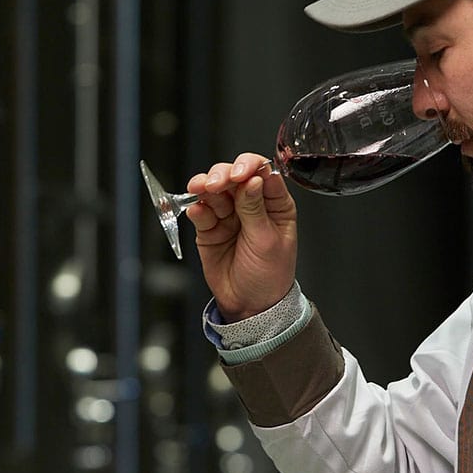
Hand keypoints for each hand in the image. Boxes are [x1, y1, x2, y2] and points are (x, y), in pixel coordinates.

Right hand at [186, 152, 297, 320]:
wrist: (250, 305)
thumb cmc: (270, 275)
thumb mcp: (267, 241)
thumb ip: (255, 209)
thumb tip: (252, 179)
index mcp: (275, 203)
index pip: (263, 172)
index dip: (250, 167)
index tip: (241, 174)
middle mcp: (251, 203)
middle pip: (234, 175)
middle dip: (223, 174)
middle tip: (216, 183)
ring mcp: (229, 214)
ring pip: (214, 189)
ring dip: (206, 186)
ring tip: (202, 190)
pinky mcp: (209, 228)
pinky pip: (201, 211)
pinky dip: (197, 208)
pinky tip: (197, 210)